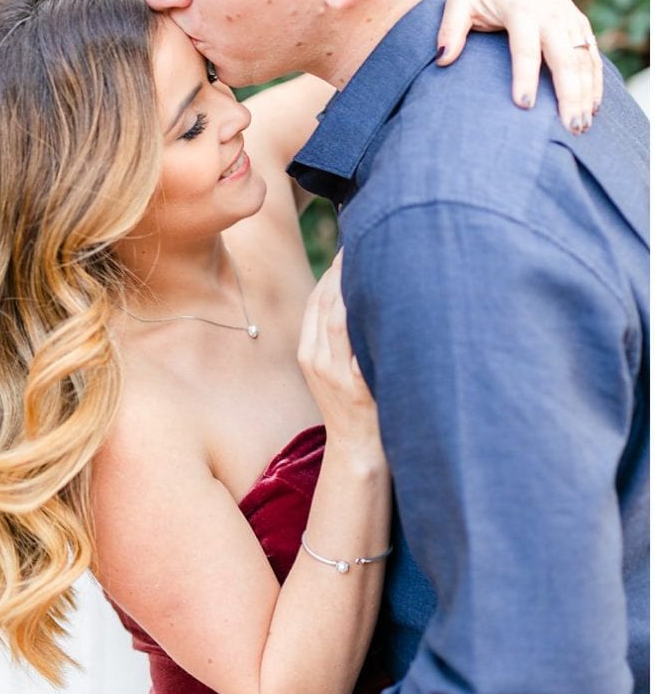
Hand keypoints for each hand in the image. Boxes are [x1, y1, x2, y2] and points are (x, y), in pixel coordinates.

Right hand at [296, 254, 378, 453]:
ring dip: (354, 285)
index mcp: (307, 353)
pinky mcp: (354, 384)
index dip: (332, 271)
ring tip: (376, 259)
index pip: (315, 300)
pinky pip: (357, 341)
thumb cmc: (355, 410)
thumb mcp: (336, 373)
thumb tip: (361, 303)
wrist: (357, 452)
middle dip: (343, 269)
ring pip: (338, 315)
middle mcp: (315, 359)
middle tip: (367, 241)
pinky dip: (366, 315)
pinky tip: (385, 296)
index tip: (352, 247)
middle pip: (325, 301)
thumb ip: (341, 341)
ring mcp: (333, 372)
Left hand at [440, 0, 603, 131]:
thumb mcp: (458, 4)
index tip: (523, 106)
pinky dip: (596, 82)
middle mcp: (551, 15)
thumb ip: (449, 29)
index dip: (525, 76)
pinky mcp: (581, 26)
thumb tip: (442, 58)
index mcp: (521, 10)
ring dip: (586, 93)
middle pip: (565, 58)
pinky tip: (594, 108)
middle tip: (569, 127)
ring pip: (583, 60)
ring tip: (580, 126)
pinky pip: (593, 57)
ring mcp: (570, 20)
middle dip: (569, 93)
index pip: (525, 47)